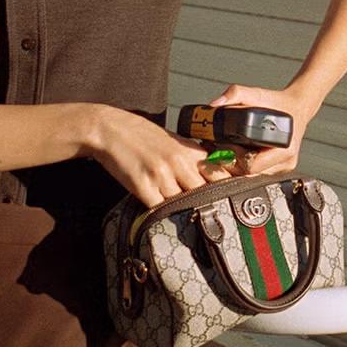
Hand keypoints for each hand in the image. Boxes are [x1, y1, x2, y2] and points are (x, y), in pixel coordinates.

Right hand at [85, 106, 237, 208]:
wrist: (109, 129)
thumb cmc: (140, 133)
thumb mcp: (172, 140)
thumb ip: (191, 157)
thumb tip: (210, 174)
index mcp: (188, 151)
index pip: (218, 172)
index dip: (229, 187)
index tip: (238, 198)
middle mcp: (178, 162)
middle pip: (204, 193)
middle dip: (205, 204)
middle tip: (208, 217)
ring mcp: (161, 174)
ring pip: (181, 204)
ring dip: (179, 210)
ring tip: (179, 216)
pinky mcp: (142, 185)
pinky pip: (159, 209)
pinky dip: (160, 214)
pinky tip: (158, 214)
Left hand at [206, 83, 319, 176]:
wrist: (296, 108)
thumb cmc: (279, 103)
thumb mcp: (256, 93)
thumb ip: (235, 94)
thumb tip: (216, 103)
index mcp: (285, 148)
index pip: (251, 166)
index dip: (234, 156)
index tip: (224, 145)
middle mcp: (285, 161)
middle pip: (248, 173)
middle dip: (231, 161)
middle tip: (221, 147)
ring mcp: (282, 167)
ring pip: (251, 175)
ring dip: (237, 164)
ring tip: (229, 148)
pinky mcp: (278, 169)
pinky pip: (256, 172)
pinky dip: (245, 164)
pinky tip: (239, 152)